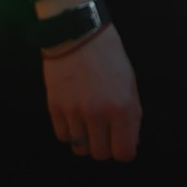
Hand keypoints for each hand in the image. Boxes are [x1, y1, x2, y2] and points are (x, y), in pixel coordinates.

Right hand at [43, 24, 141, 161]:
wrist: (78, 32)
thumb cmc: (110, 56)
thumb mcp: (130, 83)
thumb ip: (131, 115)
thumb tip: (129, 142)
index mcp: (122, 108)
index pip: (124, 153)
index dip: (124, 149)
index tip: (121, 141)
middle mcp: (98, 114)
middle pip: (100, 154)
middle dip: (105, 146)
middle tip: (105, 131)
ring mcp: (74, 112)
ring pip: (79, 148)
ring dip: (86, 139)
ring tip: (88, 122)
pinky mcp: (54, 107)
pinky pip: (62, 136)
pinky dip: (69, 132)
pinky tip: (74, 117)